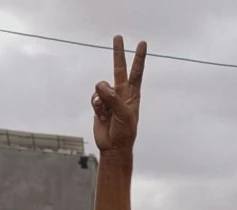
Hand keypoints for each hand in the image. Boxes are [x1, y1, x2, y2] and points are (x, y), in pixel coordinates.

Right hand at [91, 36, 145, 152]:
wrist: (113, 147)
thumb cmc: (125, 132)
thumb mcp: (124, 115)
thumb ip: (113, 98)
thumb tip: (101, 85)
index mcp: (133, 94)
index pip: (136, 72)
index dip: (139, 57)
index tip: (142, 44)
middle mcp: (121, 93)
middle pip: (119, 68)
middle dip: (118, 52)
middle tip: (118, 36)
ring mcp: (109, 98)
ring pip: (101, 87)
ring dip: (102, 98)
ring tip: (107, 112)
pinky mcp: (98, 104)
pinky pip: (94, 98)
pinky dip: (96, 105)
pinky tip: (101, 115)